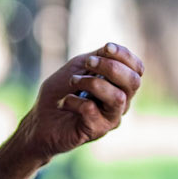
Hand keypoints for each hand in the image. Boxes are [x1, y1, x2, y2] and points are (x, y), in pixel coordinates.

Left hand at [19, 41, 142, 160]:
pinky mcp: (97, 131)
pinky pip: (92, 110)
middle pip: (133, 82)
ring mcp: (111, 118)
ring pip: (118, 98)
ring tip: (73, 81)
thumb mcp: (78, 67)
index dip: (125, 55)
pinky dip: (75, 100)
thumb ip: (98, 58)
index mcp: (119, 85)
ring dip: (93, 83)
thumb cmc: (61, 91)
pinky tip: (66, 101)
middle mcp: (121, 102)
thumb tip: (110, 49)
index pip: (137, 69)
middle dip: (111, 67)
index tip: (106, 47)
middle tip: (88, 63)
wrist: (40, 119)